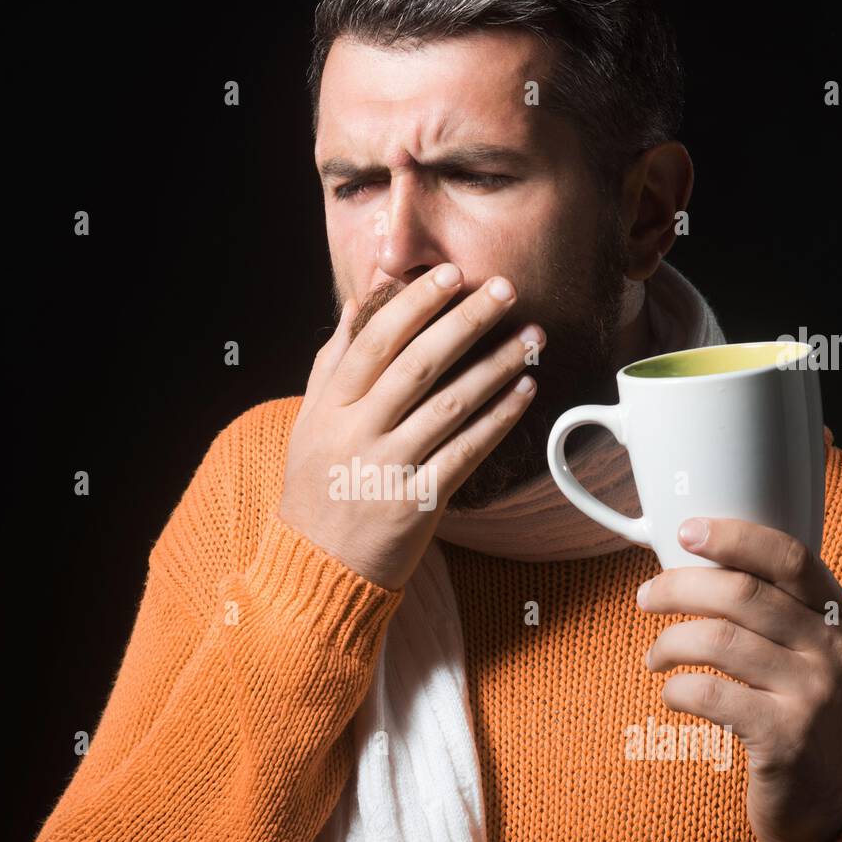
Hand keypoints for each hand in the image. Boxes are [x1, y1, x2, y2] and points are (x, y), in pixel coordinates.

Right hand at [279, 263, 545, 589]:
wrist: (319, 568)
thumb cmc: (317, 488)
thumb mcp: (309, 424)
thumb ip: (331, 363)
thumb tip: (358, 304)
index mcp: (330, 408)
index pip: (375, 342)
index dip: (415, 304)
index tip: (451, 273)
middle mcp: (357, 434)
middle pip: (418, 365)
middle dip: (465, 320)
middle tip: (505, 288)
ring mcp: (388, 470)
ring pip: (450, 405)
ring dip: (496, 364)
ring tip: (531, 335)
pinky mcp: (419, 503)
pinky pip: (467, 452)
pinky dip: (499, 419)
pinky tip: (525, 390)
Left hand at [638, 516, 841, 841]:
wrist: (829, 805)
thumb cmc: (798, 716)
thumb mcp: (806, 657)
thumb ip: (773, 613)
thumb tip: (693, 563)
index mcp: (838, 619)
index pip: (789, 557)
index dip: (734, 537)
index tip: (686, 530)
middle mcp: (833, 651)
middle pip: (741, 594)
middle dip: (679, 588)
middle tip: (645, 597)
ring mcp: (813, 695)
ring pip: (718, 641)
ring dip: (669, 643)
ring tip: (654, 657)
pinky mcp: (784, 739)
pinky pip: (709, 694)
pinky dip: (676, 690)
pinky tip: (671, 695)